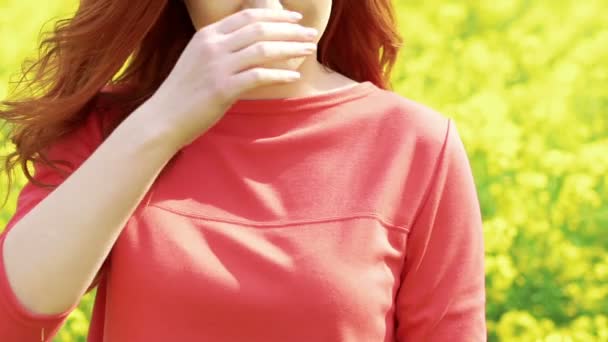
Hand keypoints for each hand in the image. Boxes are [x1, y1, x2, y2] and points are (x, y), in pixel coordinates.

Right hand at [146, 8, 318, 149]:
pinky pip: (259, 76)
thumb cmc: (185, 92)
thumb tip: (253, 44)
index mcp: (208, 35)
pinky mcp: (222, 89)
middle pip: (260, 28)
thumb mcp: (200, 60)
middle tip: (311, 34)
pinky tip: (294, 77)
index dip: (276, 15)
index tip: (296, 20)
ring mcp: (217, 67)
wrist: (163, 118)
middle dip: (291, 30)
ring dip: (291, 48)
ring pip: (263, 49)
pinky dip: (280, 75)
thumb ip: (223, 48)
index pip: (248, 16)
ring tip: (309, 51)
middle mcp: (213, 46)